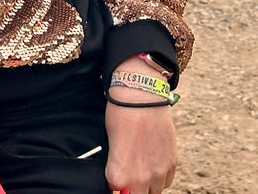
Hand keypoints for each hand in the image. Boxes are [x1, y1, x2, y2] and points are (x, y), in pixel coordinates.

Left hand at [105, 56, 176, 193]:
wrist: (141, 98)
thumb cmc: (120, 116)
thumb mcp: (110, 142)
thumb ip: (115, 166)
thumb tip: (117, 177)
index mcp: (119, 175)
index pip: (117, 193)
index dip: (116, 185)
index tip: (117, 179)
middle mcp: (140, 180)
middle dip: (133, 187)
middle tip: (130, 173)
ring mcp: (158, 174)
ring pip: (154, 191)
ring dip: (148, 183)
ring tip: (142, 164)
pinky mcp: (171, 165)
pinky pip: (166, 181)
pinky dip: (160, 176)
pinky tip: (153, 159)